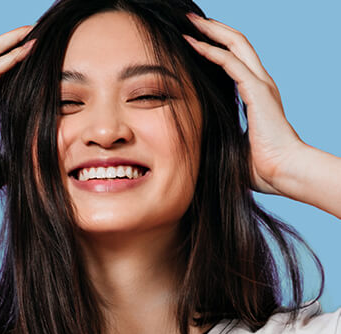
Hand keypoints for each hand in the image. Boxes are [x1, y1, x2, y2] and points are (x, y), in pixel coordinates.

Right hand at [0, 26, 35, 208]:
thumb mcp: (0, 167)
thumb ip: (14, 157)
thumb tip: (33, 163)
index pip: (0, 78)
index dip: (17, 64)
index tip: (40, 58)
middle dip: (14, 42)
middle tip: (37, 33)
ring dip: (12, 41)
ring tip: (34, 31)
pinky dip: (10, 59)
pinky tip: (28, 50)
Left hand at [184, 14, 303, 195]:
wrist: (284, 173)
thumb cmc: (262, 168)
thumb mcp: (232, 145)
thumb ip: (220, 136)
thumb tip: (196, 143)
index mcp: (257, 96)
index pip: (235, 61)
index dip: (216, 47)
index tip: (194, 41)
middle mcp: (261, 84)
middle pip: (237, 44)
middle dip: (213, 29)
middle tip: (190, 21)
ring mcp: (261, 85)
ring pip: (236, 44)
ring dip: (211, 31)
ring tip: (189, 22)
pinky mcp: (258, 91)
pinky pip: (231, 63)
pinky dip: (211, 51)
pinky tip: (194, 43)